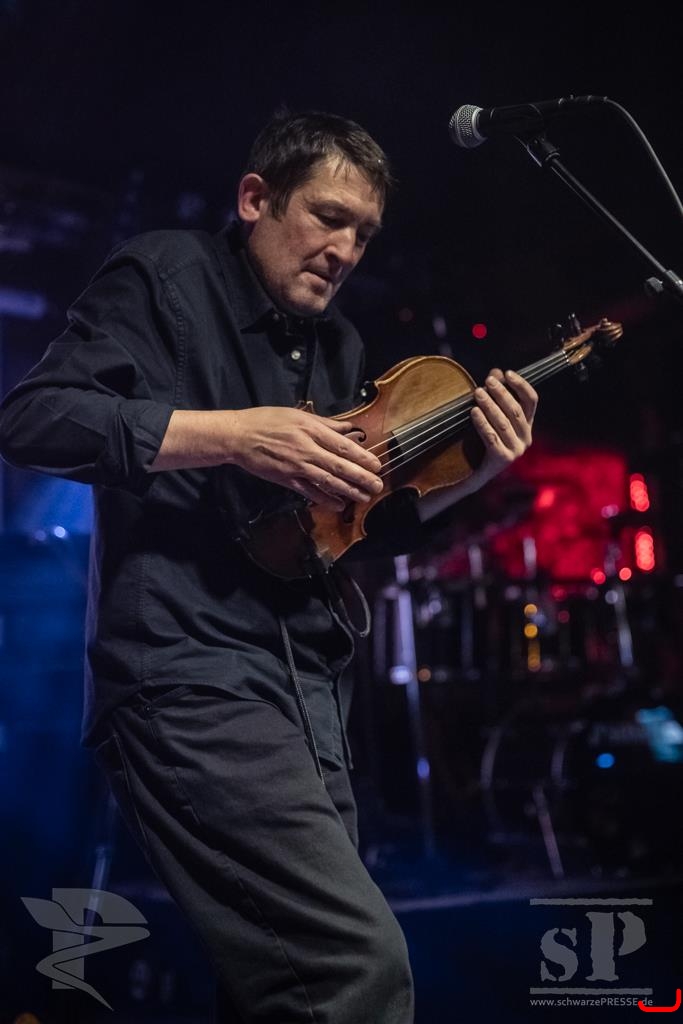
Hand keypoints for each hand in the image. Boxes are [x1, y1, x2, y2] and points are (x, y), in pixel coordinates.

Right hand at [226, 406, 382, 509]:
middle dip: (361, 478)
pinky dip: (325, 499)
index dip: (362, 457)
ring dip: (348, 491)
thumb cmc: (267, 421)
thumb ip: (325, 423)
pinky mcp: (287, 480)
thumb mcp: (298, 415)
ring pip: (328, 481)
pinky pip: (310, 492)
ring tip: (364, 497)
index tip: (377, 464)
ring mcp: (297, 467)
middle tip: (377, 485)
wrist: (239, 436)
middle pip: (340, 466)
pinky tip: (338, 504)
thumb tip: (348, 428)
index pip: (343, 446)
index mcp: (311, 430)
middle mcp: (307, 449)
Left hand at [469, 368, 536, 485]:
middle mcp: (526, 438)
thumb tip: (496, 371)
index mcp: (526, 425)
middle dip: (501, 394)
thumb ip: (495, 394)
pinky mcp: (503, 459)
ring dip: (490, 406)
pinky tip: (473, 412)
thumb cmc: (480, 440)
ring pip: (503, 423)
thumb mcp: (490, 416)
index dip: (521, 385)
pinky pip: (492, 437)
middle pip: (516, 410)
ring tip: (477, 393)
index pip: (531, 401)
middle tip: (486, 382)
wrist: (471, 473)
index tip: (507, 373)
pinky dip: (482, 422)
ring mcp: (516, 450)